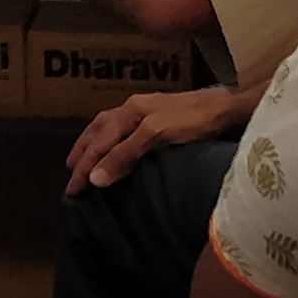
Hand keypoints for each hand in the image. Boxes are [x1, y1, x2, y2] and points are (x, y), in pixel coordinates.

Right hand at [65, 81, 253, 189]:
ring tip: (82, 157)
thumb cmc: (194, 121)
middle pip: (98, 131)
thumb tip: (95, 176)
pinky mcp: (158, 115)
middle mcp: (132, 108)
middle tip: (69, 174)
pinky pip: (122, 127)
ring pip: (108, 126)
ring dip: (92, 143)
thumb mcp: (156, 137)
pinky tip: (114, 144)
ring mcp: (145, 109)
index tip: (73, 190)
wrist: (227, 106)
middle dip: (82, 153)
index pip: (99, 143)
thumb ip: (125, 154)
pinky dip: (109, 138)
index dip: (84, 167)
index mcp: (129, 112)